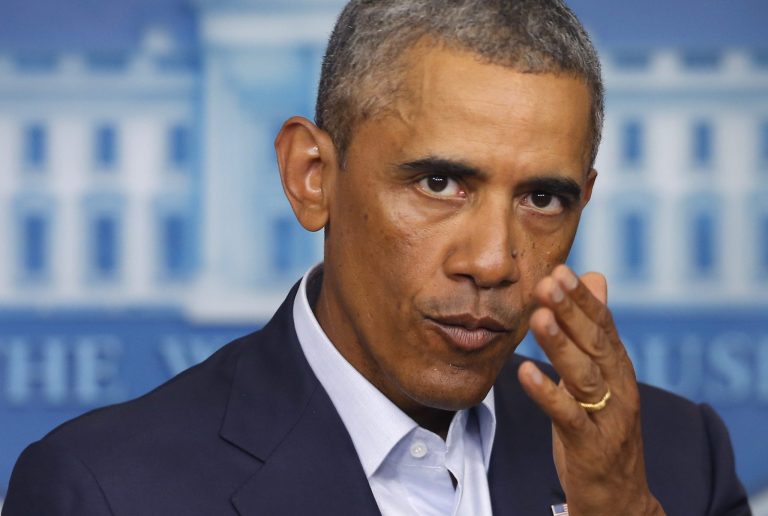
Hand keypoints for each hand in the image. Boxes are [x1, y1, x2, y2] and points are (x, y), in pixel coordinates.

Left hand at [518, 265, 664, 515]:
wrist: (620, 495)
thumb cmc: (603, 427)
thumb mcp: (602, 374)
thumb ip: (595, 328)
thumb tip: (596, 277)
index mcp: (618, 367)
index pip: (602, 325)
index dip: (582, 298)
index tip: (560, 269)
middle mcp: (619, 387)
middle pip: (595, 344)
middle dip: (572, 311)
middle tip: (549, 281)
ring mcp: (607, 417)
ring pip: (584, 376)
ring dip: (561, 345)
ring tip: (538, 318)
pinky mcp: (591, 445)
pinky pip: (567, 416)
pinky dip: (547, 393)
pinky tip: (525, 372)